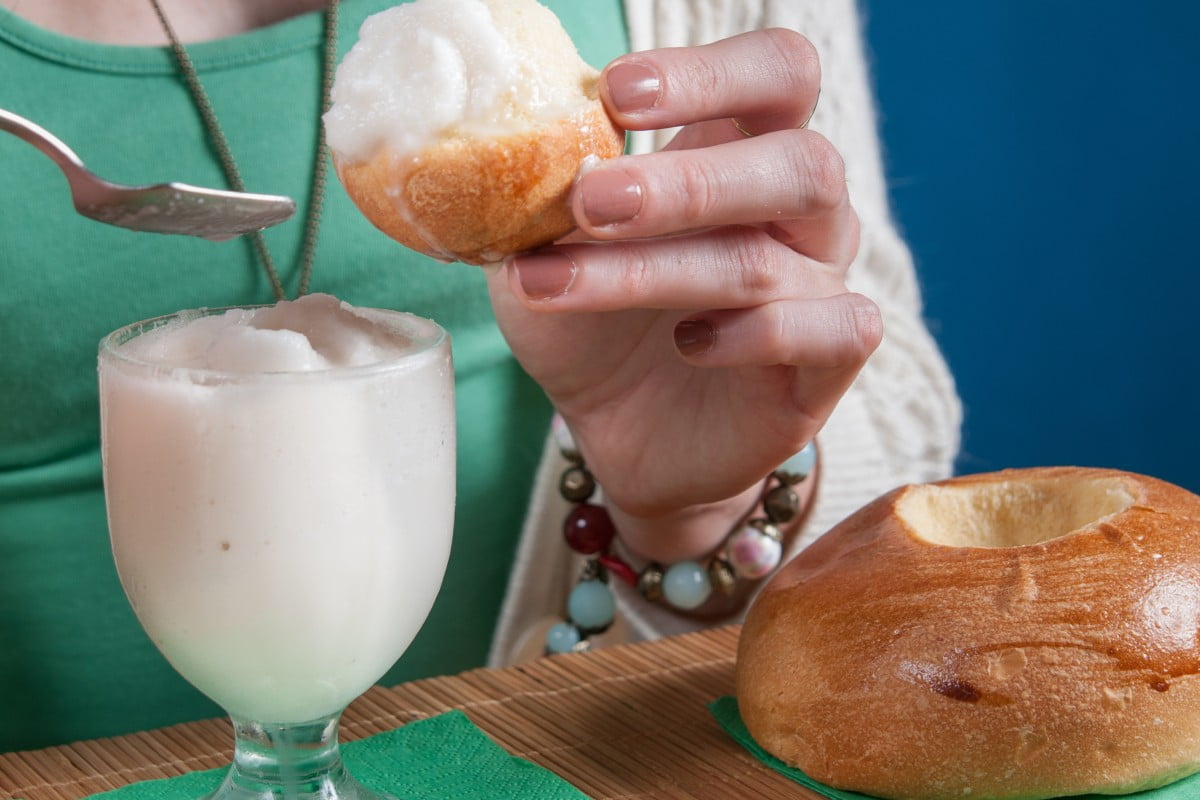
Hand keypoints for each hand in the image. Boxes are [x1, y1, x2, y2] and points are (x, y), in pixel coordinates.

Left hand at [487, 29, 880, 557]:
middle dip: (688, 180)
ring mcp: (820, 286)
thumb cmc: (590, 325)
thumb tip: (507, 151)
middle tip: (592, 198)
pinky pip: (833, 331)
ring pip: (769, 260)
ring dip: (654, 269)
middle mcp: (799, 212)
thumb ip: (539, 203)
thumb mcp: (545, 254)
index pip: (775, 74)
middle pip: (799, 160)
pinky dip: (753, 335)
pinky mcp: (827, 367)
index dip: (709, 72)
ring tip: (559, 283)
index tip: (616, 95)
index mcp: (740, 152)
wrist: (620, 433)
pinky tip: (689, 344)